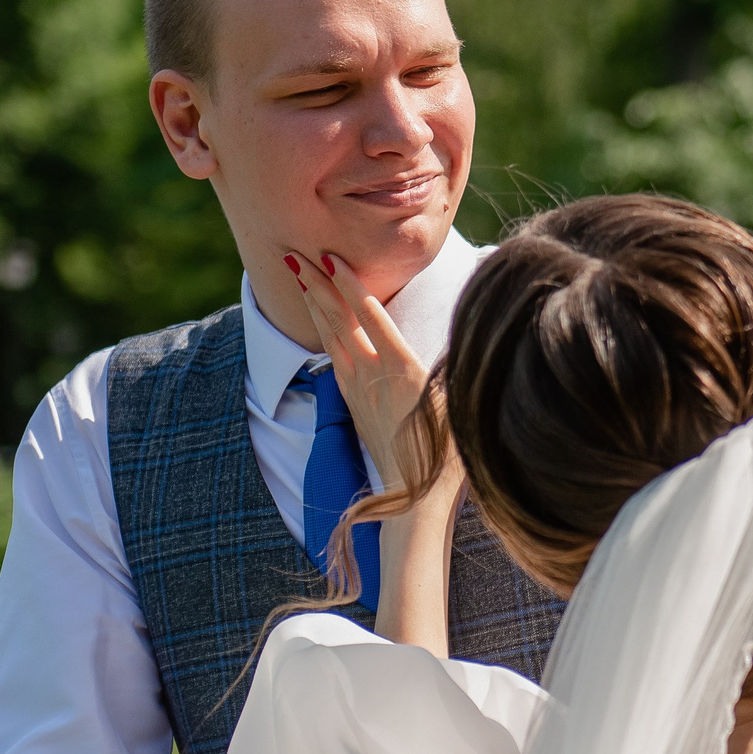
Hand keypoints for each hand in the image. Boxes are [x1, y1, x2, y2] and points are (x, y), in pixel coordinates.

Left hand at [282, 249, 446, 492]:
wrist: (417, 497)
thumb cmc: (449, 451)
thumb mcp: (456, 400)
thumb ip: (446, 366)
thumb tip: (451, 335)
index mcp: (401, 368)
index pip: (368, 315)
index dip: (348, 284)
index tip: (329, 257)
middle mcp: (373, 375)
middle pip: (339, 321)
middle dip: (317, 286)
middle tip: (296, 256)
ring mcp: (359, 391)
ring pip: (331, 338)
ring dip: (314, 306)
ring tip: (299, 279)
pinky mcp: (355, 405)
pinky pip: (334, 360)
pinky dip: (324, 334)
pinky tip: (320, 324)